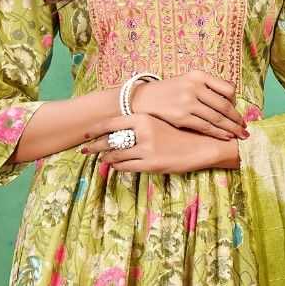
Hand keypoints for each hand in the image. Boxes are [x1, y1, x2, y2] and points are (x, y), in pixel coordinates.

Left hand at [79, 112, 238, 173]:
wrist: (200, 146)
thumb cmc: (178, 134)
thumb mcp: (157, 123)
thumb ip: (138, 124)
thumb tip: (116, 129)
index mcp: (142, 118)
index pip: (111, 123)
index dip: (95, 129)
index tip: (85, 133)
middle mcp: (142, 132)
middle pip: (109, 140)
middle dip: (94, 146)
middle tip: (83, 150)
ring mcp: (146, 149)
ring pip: (116, 156)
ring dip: (106, 159)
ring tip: (101, 159)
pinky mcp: (150, 164)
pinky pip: (126, 167)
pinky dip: (118, 167)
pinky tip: (116, 166)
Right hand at [129, 71, 249, 140]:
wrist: (143, 99)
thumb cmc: (168, 92)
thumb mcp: (187, 81)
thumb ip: (207, 88)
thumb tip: (230, 103)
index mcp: (198, 75)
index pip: (227, 88)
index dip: (235, 102)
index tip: (237, 111)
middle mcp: (194, 87)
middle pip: (224, 106)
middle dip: (237, 119)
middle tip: (245, 127)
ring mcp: (188, 102)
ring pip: (217, 118)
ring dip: (231, 128)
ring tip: (240, 135)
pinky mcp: (182, 117)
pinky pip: (206, 127)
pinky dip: (218, 133)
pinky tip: (225, 136)